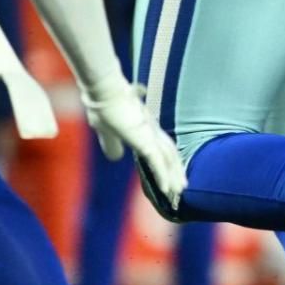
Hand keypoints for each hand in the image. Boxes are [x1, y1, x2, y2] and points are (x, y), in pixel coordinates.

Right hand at [84, 84, 185, 208]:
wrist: (104, 93)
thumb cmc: (103, 107)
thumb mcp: (106, 131)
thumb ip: (112, 143)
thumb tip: (116, 158)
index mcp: (145, 129)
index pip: (159, 148)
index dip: (166, 161)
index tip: (169, 173)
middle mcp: (152, 132)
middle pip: (169, 154)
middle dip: (175, 170)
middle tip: (181, 187)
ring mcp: (150, 135)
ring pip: (167, 160)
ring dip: (173, 177)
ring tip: (179, 191)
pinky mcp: (145, 140)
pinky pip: (158, 162)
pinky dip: (163, 176)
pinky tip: (167, 188)